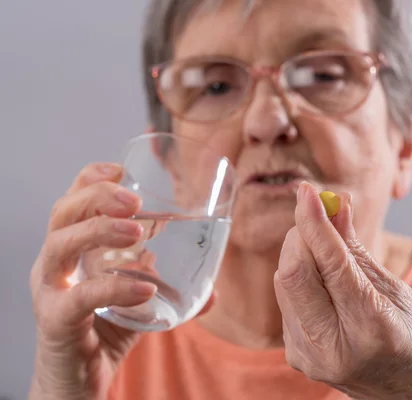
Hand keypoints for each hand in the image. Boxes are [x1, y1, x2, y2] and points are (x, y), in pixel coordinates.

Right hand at [29, 163, 213, 399]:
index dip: (92, 178)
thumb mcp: (139, 304)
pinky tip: (146, 289)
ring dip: (100, 230)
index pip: (73, 201)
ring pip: (61, 245)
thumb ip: (169, 291)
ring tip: (137, 230)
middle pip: (63, 213)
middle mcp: (55, 265)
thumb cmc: (105, 333)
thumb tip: (214, 290)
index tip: (121, 168)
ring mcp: (50, 292)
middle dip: (98, 196)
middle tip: (135, 200)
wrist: (79, 385)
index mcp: (73, 251)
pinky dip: (114, 287)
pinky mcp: (56, 323)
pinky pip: (80, 297)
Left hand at [274, 182, 411, 399]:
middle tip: (321, 215)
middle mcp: (333, 347)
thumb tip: (336, 206)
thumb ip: (359, 250)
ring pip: (284, 283)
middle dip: (302, 234)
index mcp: (372, 329)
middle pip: (293, 272)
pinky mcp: (298, 357)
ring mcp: (311, 357)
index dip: (315, 221)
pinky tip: (323, 278)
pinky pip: (287, 301)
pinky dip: (301, 277)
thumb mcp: (400, 292)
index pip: (331, 262)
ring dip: (300, 253)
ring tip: (328, 247)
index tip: (308, 191)